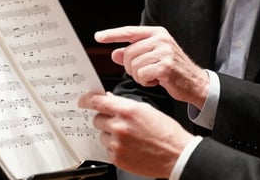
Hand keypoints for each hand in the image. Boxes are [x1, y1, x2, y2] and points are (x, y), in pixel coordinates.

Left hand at [79, 92, 193, 177]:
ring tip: (130, 137)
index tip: (83, 101)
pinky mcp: (117, 158)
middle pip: (97, 119)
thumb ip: (125, 104)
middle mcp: (119, 126)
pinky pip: (107, 149)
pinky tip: (130, 147)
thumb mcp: (147, 110)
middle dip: (105, 119)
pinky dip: (115, 147)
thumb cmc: (166, 132)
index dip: (87, 100)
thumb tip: (109, 100)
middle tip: (119, 122)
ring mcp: (117, 144)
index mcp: (128, 111)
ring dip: (111, 134)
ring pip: (102, 135)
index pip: (98, 102)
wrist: (176, 154)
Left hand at [95, 26, 209, 107]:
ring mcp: (164, 52)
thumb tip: (114, 54)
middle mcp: (161, 39)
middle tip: (144, 72)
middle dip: (131, 67)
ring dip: (139, 76)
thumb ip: (134, 54)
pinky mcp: (165, 66)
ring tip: (153, 76)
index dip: (112, 34)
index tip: (98, 37)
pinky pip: (141, 75)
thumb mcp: (153, 57)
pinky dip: (145, 81)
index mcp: (157, 33)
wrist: (195, 82)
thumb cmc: (174, 70)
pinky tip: (157, 81)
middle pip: (128, 53)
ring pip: (133, 65)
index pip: (129, 31)